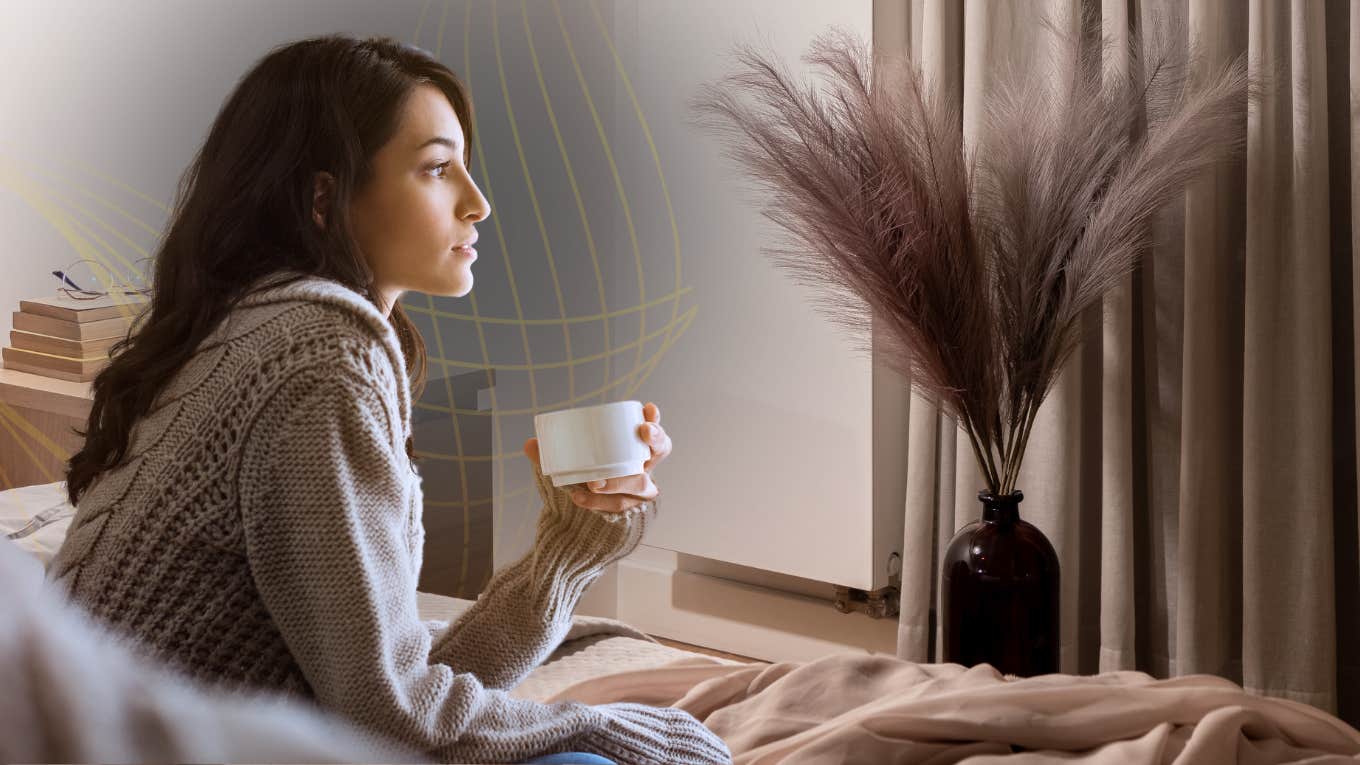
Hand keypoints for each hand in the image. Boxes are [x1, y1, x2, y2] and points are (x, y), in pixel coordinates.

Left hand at [523, 402, 671, 513]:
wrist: (583, 520)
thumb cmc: (584, 480)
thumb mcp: (569, 464)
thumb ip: (551, 454)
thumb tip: (530, 443)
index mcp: (635, 449)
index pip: (653, 431)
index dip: (655, 420)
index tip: (648, 408)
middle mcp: (644, 468)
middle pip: (660, 451)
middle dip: (655, 439)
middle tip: (642, 431)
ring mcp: (640, 491)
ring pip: (640, 483)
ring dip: (618, 480)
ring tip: (594, 481)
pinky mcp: (630, 510)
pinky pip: (618, 505)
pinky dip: (598, 502)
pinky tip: (580, 498)